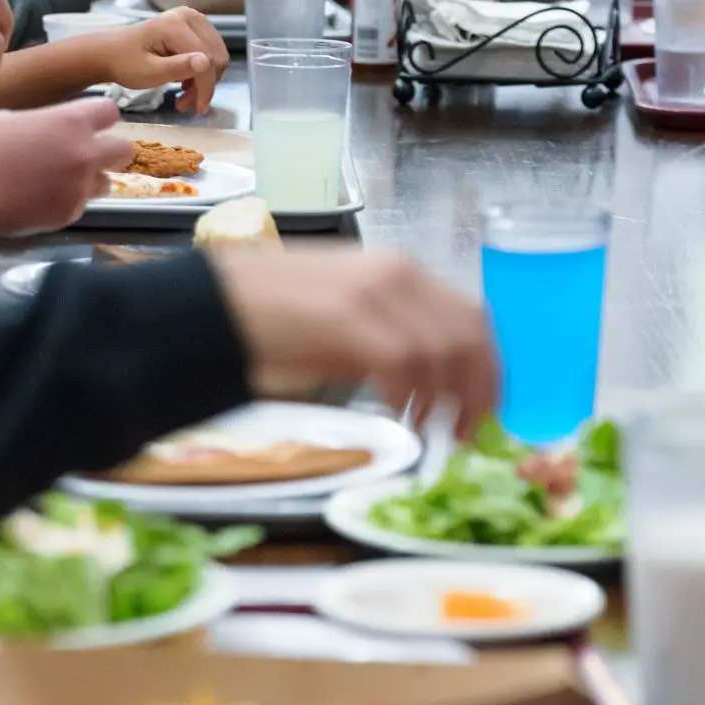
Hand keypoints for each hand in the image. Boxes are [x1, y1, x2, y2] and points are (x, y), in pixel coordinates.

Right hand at [0, 98, 132, 237]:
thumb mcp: (10, 118)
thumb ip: (42, 123)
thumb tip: (46, 130)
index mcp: (71, 122)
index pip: (110, 113)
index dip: (100, 117)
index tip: (89, 122)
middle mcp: (85, 154)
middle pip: (124, 150)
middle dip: (110, 150)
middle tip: (88, 153)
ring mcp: (79, 187)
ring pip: (108, 182)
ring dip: (92, 179)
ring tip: (63, 180)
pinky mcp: (68, 214)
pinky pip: (81, 205)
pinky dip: (69, 202)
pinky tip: (42, 199)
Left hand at [99, 10, 227, 114]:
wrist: (109, 52)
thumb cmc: (124, 63)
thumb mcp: (148, 72)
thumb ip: (177, 67)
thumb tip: (206, 63)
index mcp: (176, 25)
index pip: (206, 59)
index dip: (206, 87)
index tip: (198, 109)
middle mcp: (189, 16)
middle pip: (216, 56)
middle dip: (205, 84)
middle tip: (185, 102)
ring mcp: (192, 19)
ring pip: (215, 55)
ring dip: (204, 79)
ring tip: (183, 94)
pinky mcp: (192, 26)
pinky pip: (209, 51)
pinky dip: (201, 71)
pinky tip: (184, 81)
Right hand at [209, 247, 499, 423]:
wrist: (217, 304)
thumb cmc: (280, 321)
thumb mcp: (351, 329)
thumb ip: (395, 345)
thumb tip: (436, 389)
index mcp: (400, 273)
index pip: (471, 317)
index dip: (487, 367)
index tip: (484, 408)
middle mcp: (396, 274)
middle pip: (468, 332)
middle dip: (476, 388)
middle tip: (463, 431)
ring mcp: (373, 290)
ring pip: (442, 347)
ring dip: (444, 397)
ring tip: (427, 429)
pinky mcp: (348, 313)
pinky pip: (401, 357)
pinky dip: (409, 392)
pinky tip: (397, 415)